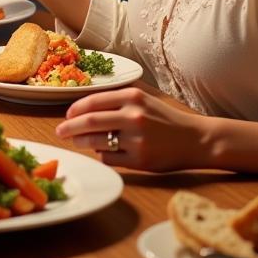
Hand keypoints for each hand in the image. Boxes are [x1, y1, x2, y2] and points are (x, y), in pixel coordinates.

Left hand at [55, 88, 208, 171]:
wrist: (197, 140)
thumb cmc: (165, 119)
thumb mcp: (143, 101)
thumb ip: (115, 103)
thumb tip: (81, 112)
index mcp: (132, 97)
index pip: (93, 102)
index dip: (75, 109)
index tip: (67, 116)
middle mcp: (134, 117)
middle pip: (89, 122)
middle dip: (70, 127)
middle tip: (60, 131)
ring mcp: (137, 140)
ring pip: (96, 142)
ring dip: (82, 142)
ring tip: (77, 142)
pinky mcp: (140, 161)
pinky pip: (109, 158)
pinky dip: (102, 155)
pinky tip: (104, 152)